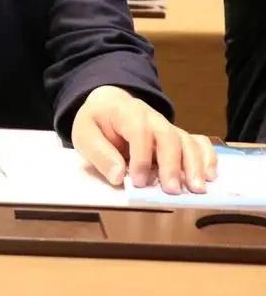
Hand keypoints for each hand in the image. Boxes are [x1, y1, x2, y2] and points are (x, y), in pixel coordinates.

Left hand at [71, 86, 217, 193]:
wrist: (109, 105)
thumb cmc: (97, 122)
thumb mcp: (85, 134)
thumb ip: (99, 153)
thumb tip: (118, 176)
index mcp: (126, 112)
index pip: (139, 131)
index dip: (141, 157)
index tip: (138, 181)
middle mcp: (152, 117)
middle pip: (168, 136)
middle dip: (172, 164)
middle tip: (172, 190)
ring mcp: (167, 126)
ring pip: (187, 140)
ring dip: (194, 164)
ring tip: (197, 188)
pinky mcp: (176, 137)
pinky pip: (198, 142)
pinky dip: (207, 157)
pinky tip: (210, 176)